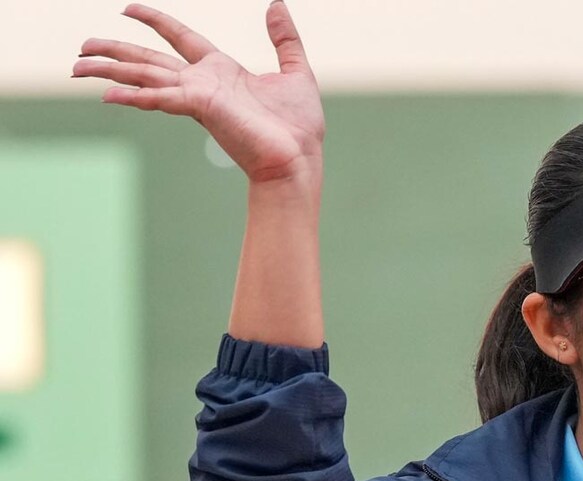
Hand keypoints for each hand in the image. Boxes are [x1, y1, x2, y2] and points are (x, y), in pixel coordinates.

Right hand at [74, 2, 324, 183]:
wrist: (299, 157)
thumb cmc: (299, 124)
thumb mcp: (296, 71)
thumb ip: (284, 38)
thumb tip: (276, 3)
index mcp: (221, 70)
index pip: (180, 37)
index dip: (154, 21)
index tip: (128, 9)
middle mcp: (203, 82)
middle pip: (149, 59)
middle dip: (114, 51)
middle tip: (80, 46)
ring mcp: (198, 96)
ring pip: (145, 76)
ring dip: (110, 70)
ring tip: (75, 67)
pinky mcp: (201, 108)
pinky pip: (161, 97)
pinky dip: (135, 95)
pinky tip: (107, 95)